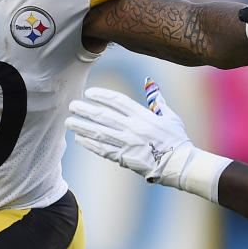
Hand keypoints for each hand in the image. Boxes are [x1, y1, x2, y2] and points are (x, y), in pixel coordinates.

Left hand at [66, 78, 191, 181]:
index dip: (102, 95)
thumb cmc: (176, 140)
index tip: (89, 93)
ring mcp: (127, 143)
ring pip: (100, 133)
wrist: (178, 164)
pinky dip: (90, 143)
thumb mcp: (170, 117)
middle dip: (86, 110)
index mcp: (143, 116)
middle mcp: (133, 128)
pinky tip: (79, 138)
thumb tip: (150, 84)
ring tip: (69, 122)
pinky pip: (103, 149)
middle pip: (104, 116)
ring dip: (82, 127)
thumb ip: (158, 101)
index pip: (118, 101)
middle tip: (72, 105)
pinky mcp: (124, 158)